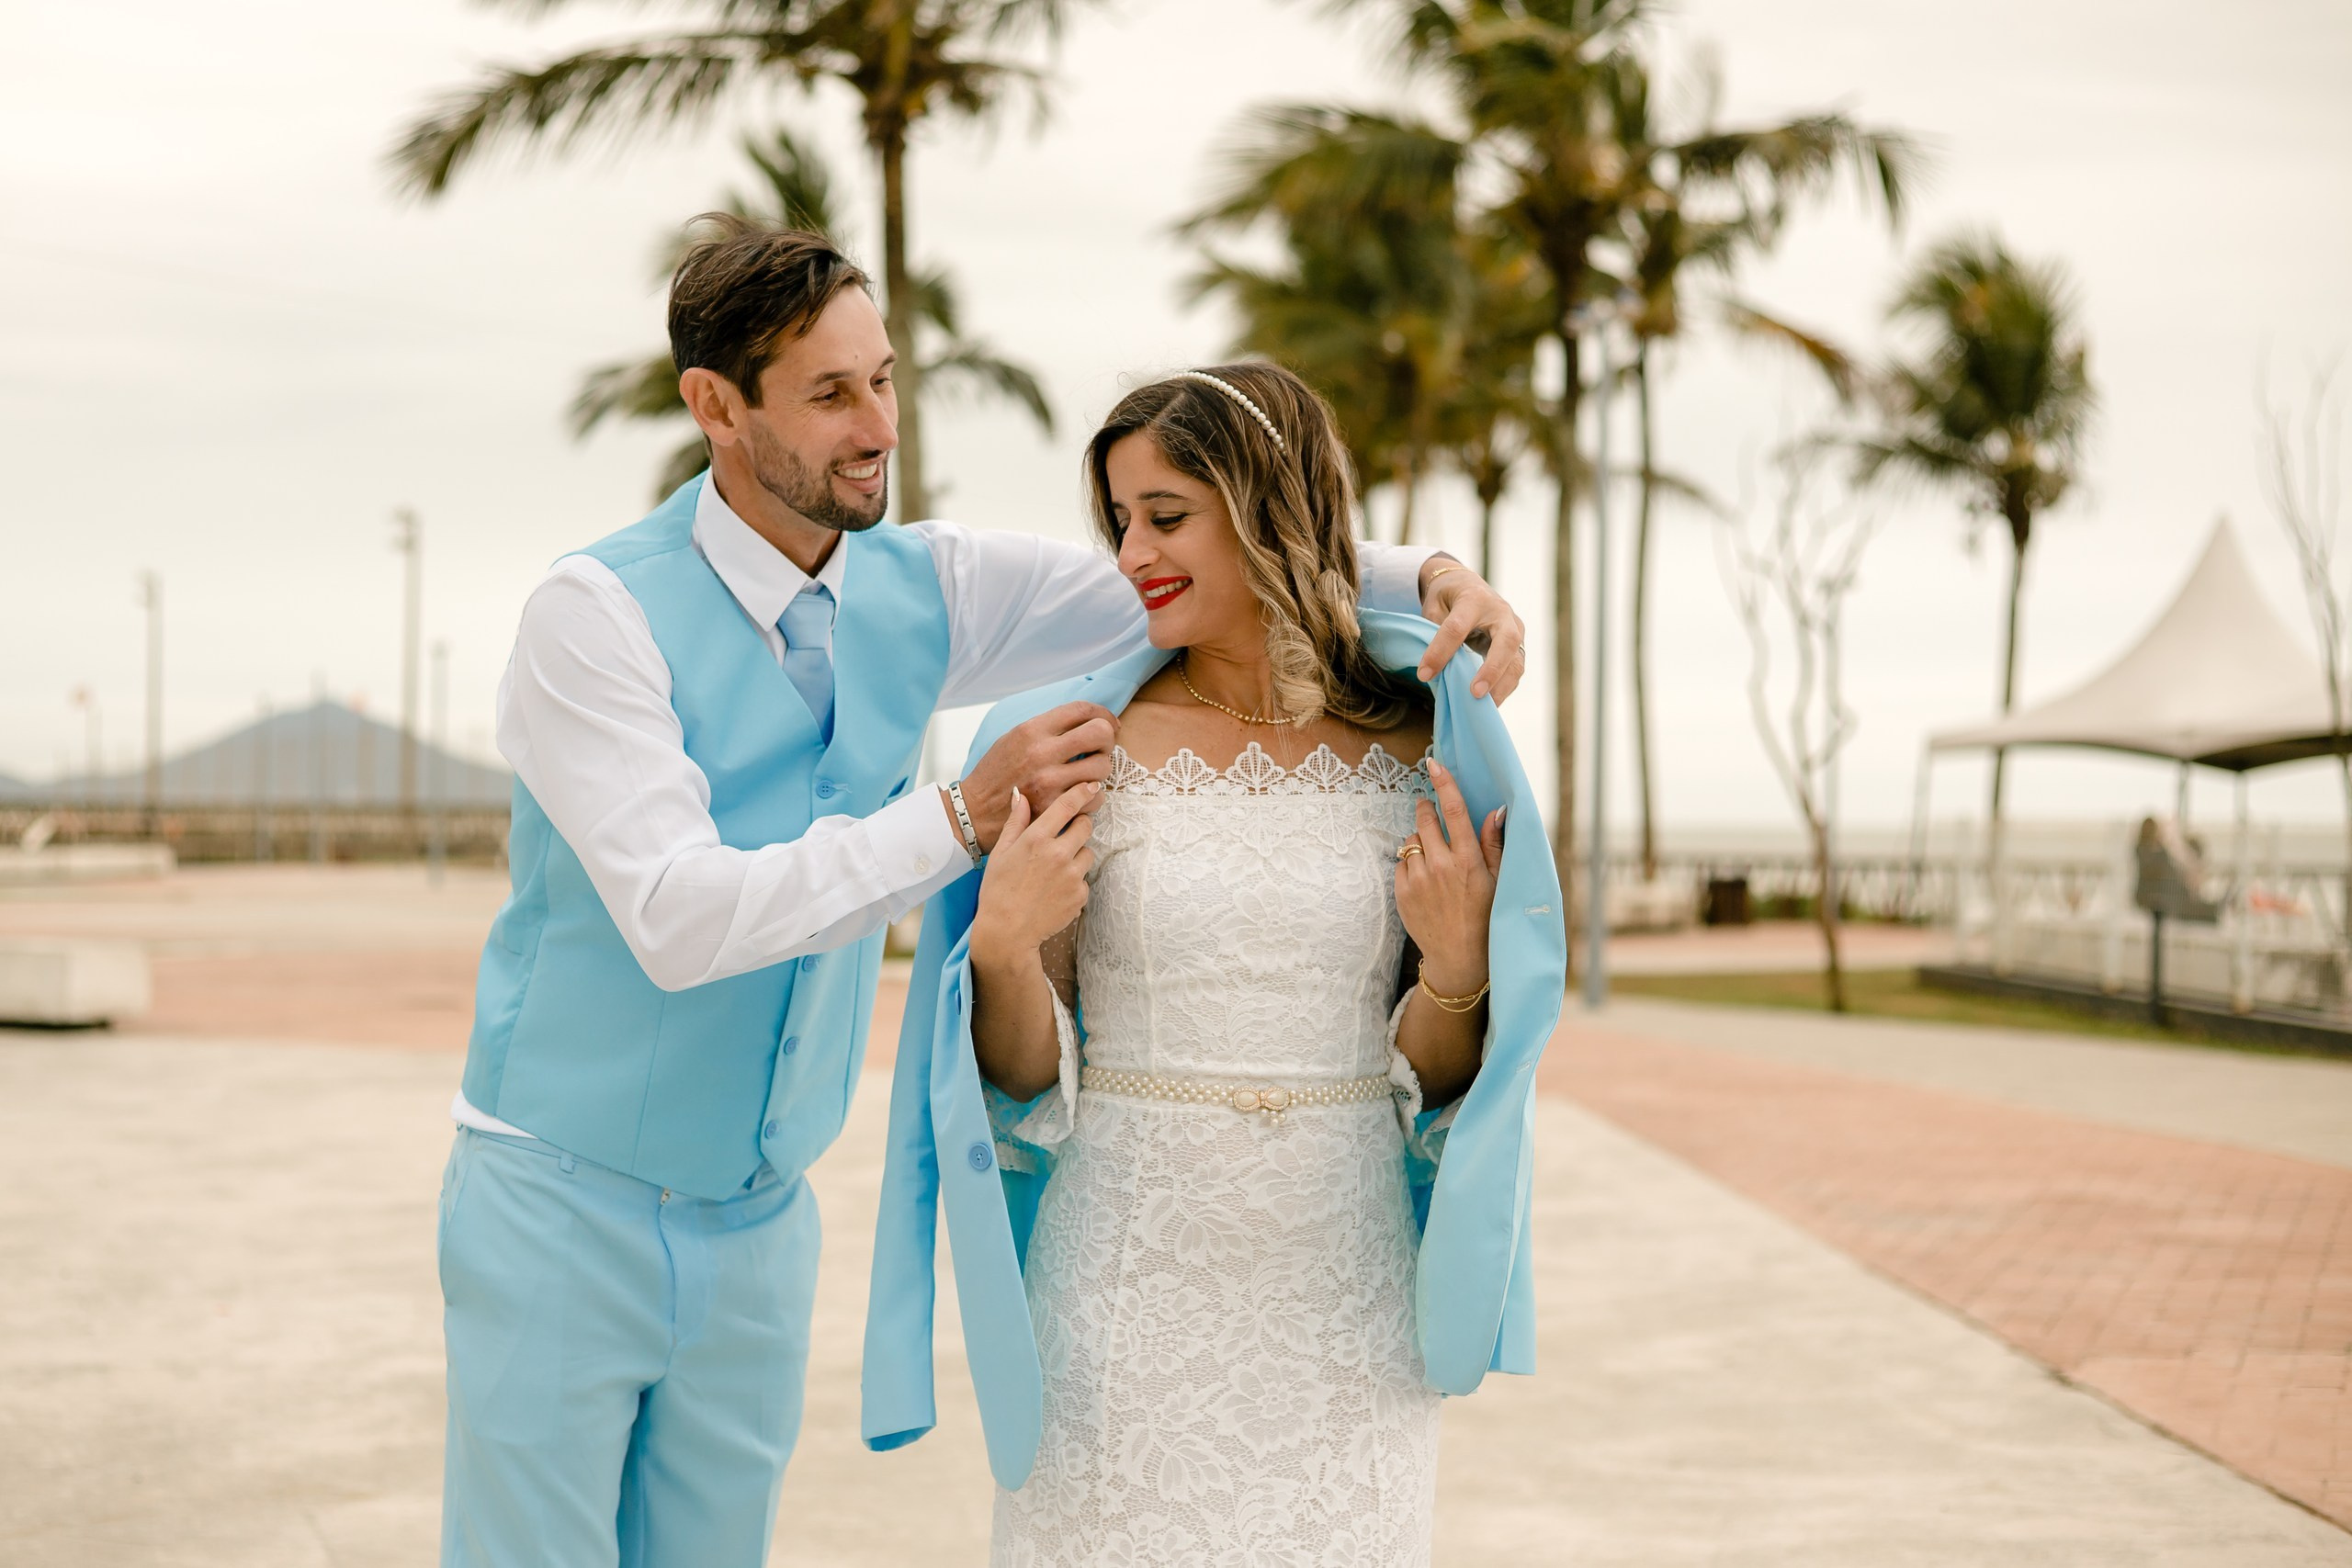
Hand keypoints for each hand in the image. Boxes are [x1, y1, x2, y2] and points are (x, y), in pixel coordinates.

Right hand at [957, 701, 1117, 852]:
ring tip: (1087, 774)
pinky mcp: (1054, 809)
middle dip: (1108, 739)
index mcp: (1032, 730)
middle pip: (1100, 733)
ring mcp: (1049, 782)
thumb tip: (1090, 720)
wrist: (976, 811)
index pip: (1082, 709)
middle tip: (1100, 749)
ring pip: (1102, 767)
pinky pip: (1094, 798)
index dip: (1103, 714)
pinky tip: (1080, 796)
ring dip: (1100, 770)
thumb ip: (1049, 727)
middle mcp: (1042, 753)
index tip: (1108, 723)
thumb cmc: (998, 773)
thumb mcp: (1015, 738)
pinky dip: (1092, 797)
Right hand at [973, 781, 1098, 961]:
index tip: (1092, 787)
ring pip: (1087, 853)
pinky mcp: (1080, 895)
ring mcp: (1072, 875)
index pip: (1067, 805)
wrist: (1007, 932)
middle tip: (1063, 838)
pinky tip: (1054, 890)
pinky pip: (1085, 879)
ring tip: (1053, 871)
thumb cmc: (998, 890)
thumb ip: (1015, 822)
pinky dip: (1074, 882)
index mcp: (1037, 839)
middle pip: (1086, 826)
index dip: (1082, 792)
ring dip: (1076, 856)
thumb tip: (1020, 795)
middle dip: (1078, 826)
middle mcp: (1058, 854)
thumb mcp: (1000, 852)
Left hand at [1394, 759, 1503, 994]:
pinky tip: (1425, 878)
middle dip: (1426, 809)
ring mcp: (1418, 880)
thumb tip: (1497, 810)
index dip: (1444, 784)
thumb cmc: (1485, 916)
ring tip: (1435, 858)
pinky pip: (1401, 862)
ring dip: (1421, 840)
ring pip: (1411, 840)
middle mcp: (1441, 866)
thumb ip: (1494, 844)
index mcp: (1468, 860)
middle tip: (1431, 811)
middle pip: (1425, 819)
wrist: (1459, 958)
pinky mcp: (1402, 892)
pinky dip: (1411, 863)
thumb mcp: (1498, 880)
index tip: (1434, 763)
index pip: (1455, 811)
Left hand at [1416, 558, 1526, 702]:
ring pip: (1516, 661)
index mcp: (1474, 598)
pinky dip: (1504, 689)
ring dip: (1501, 687)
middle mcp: (1500, 612)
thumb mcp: (1434, 605)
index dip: (1440, 652)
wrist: (1469, 586)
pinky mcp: (1518, 645)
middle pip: (1505, 642)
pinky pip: (1515, 670)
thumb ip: (1433, 631)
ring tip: (1484, 709)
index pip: (1457, 627)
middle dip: (1492, 670)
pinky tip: (1489, 705)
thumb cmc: (1448, 597)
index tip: (1424, 675)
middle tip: (1475, 694)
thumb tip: (1433, 670)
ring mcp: (1515, 628)